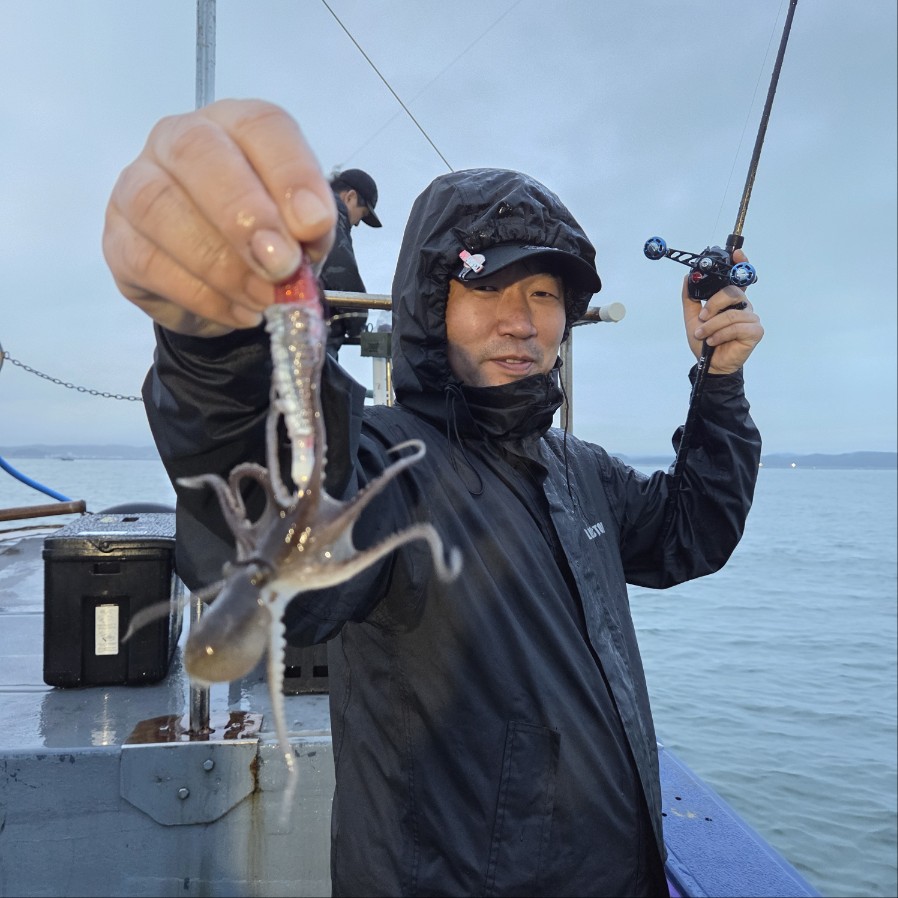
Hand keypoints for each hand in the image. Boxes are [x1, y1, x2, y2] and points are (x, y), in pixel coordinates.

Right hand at [103, 100, 336, 336]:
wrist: (228, 289)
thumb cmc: (270, 241)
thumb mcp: (303, 234)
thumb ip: (310, 228)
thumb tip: (308, 230)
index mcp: (236, 127)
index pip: (259, 125)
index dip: (289, 173)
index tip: (313, 224)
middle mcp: (177, 141)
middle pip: (196, 152)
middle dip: (244, 213)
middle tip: (280, 265)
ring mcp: (136, 185)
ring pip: (158, 207)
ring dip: (219, 263)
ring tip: (262, 299)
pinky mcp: (118, 240)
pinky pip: (147, 262)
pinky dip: (200, 295)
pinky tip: (237, 311)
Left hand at [681, 249, 763, 373]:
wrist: (709, 364)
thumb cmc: (705, 342)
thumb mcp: (692, 318)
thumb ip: (690, 298)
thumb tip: (687, 278)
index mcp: (731, 300)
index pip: (739, 278)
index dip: (741, 264)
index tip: (736, 254)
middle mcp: (743, 306)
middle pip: (733, 292)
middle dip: (713, 305)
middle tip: (703, 318)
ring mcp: (751, 318)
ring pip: (732, 313)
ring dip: (713, 326)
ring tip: (703, 335)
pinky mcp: (755, 332)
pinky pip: (737, 327)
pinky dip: (721, 335)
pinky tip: (713, 341)